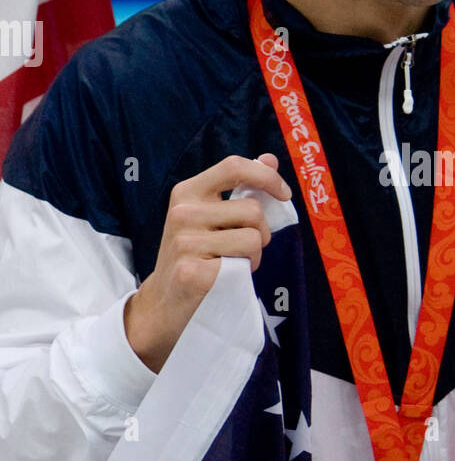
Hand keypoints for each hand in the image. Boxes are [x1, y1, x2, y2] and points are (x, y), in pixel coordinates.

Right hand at [123, 154, 291, 373]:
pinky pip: (243, 264)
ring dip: (254, 256)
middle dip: (262, 232)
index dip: (266, 177)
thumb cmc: (194, 254)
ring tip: (232, 263)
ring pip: (254, 239)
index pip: (234, 166)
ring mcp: (185, 242)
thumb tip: (270, 159)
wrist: (164, 302)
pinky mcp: (192, 271)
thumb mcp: (210, 215)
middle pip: (253, 210)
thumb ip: (239, 188)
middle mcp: (183, 212)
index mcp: (187, 191)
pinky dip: (243, 273)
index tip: (283, 194)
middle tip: (244, 248)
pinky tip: (223, 278)